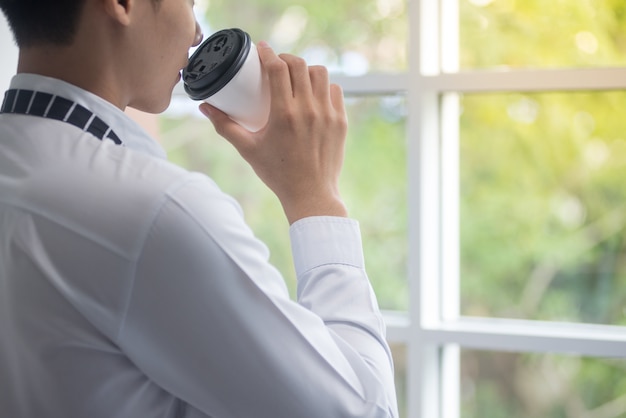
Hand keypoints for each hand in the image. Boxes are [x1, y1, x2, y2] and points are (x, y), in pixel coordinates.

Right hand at [200, 41, 348, 223]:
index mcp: (284, 114)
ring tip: (297, 76)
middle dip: (286, 59)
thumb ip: (225, 126)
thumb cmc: (278, 174)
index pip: (278, 69)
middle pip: (299, 65)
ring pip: (320, 74)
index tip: (263, 50)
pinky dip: (324, 86)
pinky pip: (335, 91)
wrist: (311, 194)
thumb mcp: (248, 149)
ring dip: (306, 70)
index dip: (269, 54)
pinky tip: (314, 92)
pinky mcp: (340, 122)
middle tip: (278, 64)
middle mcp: (308, 110)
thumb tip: (205, 108)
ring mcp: (327, 115)